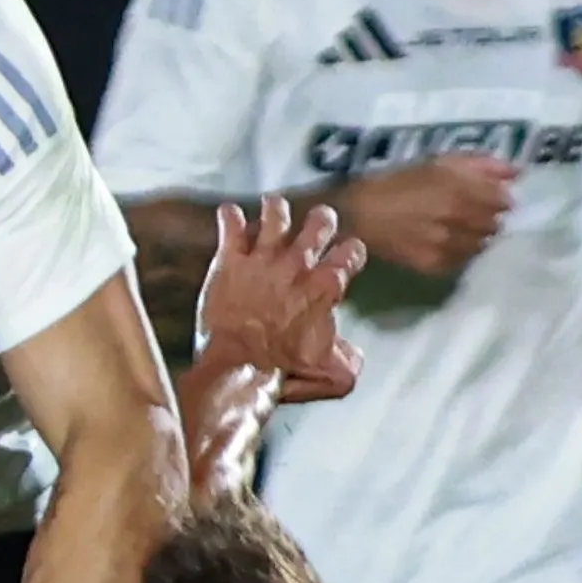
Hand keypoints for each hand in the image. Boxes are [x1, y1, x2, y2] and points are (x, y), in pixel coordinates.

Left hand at [196, 197, 366, 401]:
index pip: (350, 253)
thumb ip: (349, 358)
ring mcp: (263, 259)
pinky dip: (231, 216)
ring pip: (276, 214)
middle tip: (318, 221)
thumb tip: (351, 352)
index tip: (347, 256)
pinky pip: (231, 224)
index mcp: (324, 288)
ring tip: (275, 206)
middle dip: (321, 220)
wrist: (239, 369)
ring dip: (277, 209)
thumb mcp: (333, 375)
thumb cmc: (284, 372)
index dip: (351, 252)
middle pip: (318, 223)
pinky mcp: (230, 261)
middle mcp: (297, 266)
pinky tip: (230, 214)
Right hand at [331, 154, 519, 278]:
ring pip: (481, 245)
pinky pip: (463, 261)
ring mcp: (447, 244)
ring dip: (477, 238)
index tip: (490, 198)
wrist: (360, 214)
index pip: (504, 200)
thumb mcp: (438, 163)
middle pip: (495, 224)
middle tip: (473, 215)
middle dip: (489, 219)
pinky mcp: (435, 265)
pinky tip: (448, 244)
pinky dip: (461, 253)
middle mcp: (458, 217)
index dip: (499, 199)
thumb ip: (481, 165)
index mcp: (460, 187)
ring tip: (460, 230)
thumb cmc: (399, 182)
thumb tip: (517, 172)